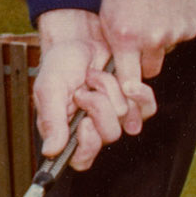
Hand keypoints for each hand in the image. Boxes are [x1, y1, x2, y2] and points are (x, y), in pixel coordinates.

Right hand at [33, 8, 156, 171]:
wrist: (82, 37)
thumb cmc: (60, 63)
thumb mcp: (49, 89)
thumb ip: (52, 121)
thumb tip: (50, 151)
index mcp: (67, 131)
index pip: (82, 159)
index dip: (88, 145)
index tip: (85, 123)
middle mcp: (92, 128)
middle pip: (109, 135)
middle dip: (100, 106)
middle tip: (85, 89)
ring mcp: (114, 116)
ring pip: (128, 120)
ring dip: (112, 91)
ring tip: (96, 77)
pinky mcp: (132, 103)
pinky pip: (145, 108)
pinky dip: (137, 92)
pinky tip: (123, 80)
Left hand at [97, 0, 195, 107]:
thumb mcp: (107, 15)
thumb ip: (115, 45)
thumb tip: (119, 74)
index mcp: (126, 38)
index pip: (129, 82)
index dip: (129, 89)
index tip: (128, 90)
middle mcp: (153, 39)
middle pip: (151, 70)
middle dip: (146, 61)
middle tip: (141, 41)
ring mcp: (175, 32)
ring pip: (167, 51)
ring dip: (162, 40)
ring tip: (154, 13)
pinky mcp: (193, 24)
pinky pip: (183, 36)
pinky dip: (176, 27)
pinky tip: (168, 7)